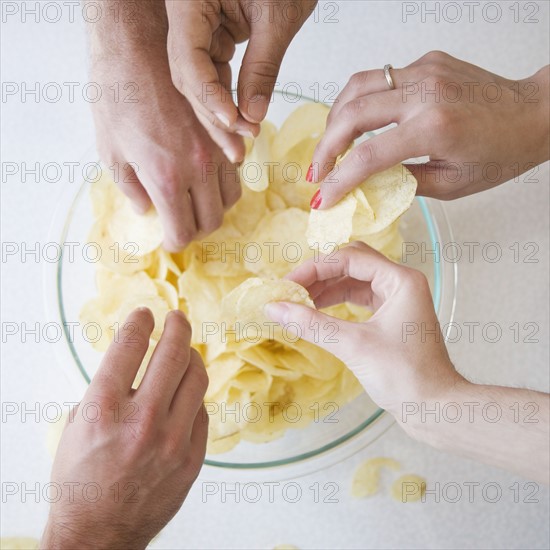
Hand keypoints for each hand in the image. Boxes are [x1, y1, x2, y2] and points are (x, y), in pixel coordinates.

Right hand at [40, 308, 208, 549]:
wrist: (97, 534)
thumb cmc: (80, 480)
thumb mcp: (76, 426)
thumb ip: (106, 390)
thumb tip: (132, 361)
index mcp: (103, 409)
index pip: (129, 346)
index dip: (140, 322)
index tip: (146, 313)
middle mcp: (141, 421)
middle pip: (173, 354)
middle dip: (178, 326)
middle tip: (177, 318)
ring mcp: (172, 441)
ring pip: (197, 378)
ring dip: (192, 357)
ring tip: (186, 352)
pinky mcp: (192, 458)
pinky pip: (202, 412)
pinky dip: (193, 397)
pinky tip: (185, 396)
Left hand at [88, 1, 241, 250]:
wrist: (139, 49)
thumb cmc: (117, 97)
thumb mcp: (110, 151)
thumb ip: (131, 188)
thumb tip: (145, 210)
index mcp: (167, 179)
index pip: (183, 232)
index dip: (174, 242)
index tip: (167, 239)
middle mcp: (199, 170)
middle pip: (211, 222)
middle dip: (195, 230)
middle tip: (180, 225)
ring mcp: (217, 152)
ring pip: (230, 200)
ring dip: (213, 209)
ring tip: (194, 204)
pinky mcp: (225, 135)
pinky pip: (236, 173)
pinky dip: (224, 184)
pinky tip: (206, 178)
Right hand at [165, 0, 316, 140]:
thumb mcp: (278, 17)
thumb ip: (263, 66)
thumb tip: (253, 115)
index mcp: (189, 0)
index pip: (188, 57)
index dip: (209, 94)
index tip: (234, 121)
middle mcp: (187, 16)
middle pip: (189, 76)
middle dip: (214, 115)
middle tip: (238, 148)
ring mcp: (198, 28)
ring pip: (200, 82)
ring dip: (221, 116)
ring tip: (241, 148)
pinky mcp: (213, 37)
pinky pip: (215, 75)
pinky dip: (228, 100)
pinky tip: (242, 125)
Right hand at [264, 241, 459, 414]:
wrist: (435, 409)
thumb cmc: (403, 375)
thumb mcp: (353, 346)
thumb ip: (312, 324)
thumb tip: (273, 308)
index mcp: (400, 280)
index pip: (350, 258)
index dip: (315, 268)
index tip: (287, 285)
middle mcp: (400, 283)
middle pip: (352, 264)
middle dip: (320, 275)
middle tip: (291, 291)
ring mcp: (397, 300)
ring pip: (354, 281)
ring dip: (326, 289)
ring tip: (298, 303)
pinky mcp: (391, 317)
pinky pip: (359, 299)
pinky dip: (336, 303)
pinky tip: (317, 312)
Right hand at [310, 52, 549, 206]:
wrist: (534, 114)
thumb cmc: (501, 153)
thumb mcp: (452, 184)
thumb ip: (403, 183)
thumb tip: (366, 185)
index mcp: (435, 128)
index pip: (368, 155)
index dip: (338, 180)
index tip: (322, 198)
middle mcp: (425, 92)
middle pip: (351, 114)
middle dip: (325, 147)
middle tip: (317, 171)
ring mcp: (424, 70)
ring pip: (357, 87)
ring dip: (334, 118)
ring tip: (329, 146)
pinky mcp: (425, 62)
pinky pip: (377, 78)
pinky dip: (358, 102)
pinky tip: (357, 122)